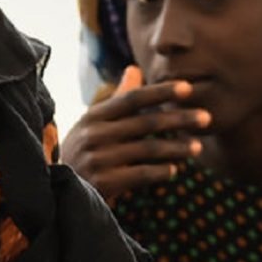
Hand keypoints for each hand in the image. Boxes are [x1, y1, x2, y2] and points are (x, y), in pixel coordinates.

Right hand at [61, 66, 211, 204]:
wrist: (55, 193)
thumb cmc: (82, 155)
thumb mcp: (93, 126)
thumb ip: (117, 100)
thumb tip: (134, 69)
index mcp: (93, 117)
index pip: (132, 99)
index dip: (161, 92)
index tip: (188, 88)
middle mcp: (93, 135)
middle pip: (146, 122)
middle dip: (179, 119)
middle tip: (206, 117)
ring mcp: (97, 159)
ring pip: (148, 149)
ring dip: (177, 148)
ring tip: (197, 148)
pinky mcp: (101, 183)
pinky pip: (140, 174)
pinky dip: (160, 171)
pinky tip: (173, 170)